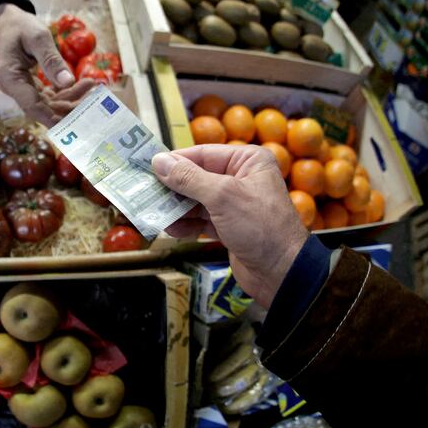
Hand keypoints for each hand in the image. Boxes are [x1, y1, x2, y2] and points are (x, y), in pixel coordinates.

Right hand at [0, 3, 91, 124]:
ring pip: (51, 103)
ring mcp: (24, 90)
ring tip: (92, 86)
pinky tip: (86, 84)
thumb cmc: (20, 27)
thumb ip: (51, 60)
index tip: (73, 126)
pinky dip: (69, 91)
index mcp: (11, 80)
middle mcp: (16, 90)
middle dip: (69, 108)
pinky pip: (53, 95)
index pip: (32, 106)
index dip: (52, 118)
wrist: (8, 22)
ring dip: (73, 98)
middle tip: (93, 102)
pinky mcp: (33, 87)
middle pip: (44, 108)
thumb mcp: (37, 38)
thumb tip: (68, 81)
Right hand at [152, 144, 307, 308]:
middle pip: (196, 177)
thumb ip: (188, 178)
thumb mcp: (222, 197)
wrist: (282, 273)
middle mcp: (241, 178)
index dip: (174, 161)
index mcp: (247, 161)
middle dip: (172, 188)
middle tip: (145, 192)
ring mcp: (235, 204)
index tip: (147, 166)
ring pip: (196, 200)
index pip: (203, 154)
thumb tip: (159, 161)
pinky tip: (170, 229)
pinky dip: (186, 224)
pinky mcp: (229, 226)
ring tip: (154, 213)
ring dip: (176, 208)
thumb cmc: (260, 227)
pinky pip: (201, 220)